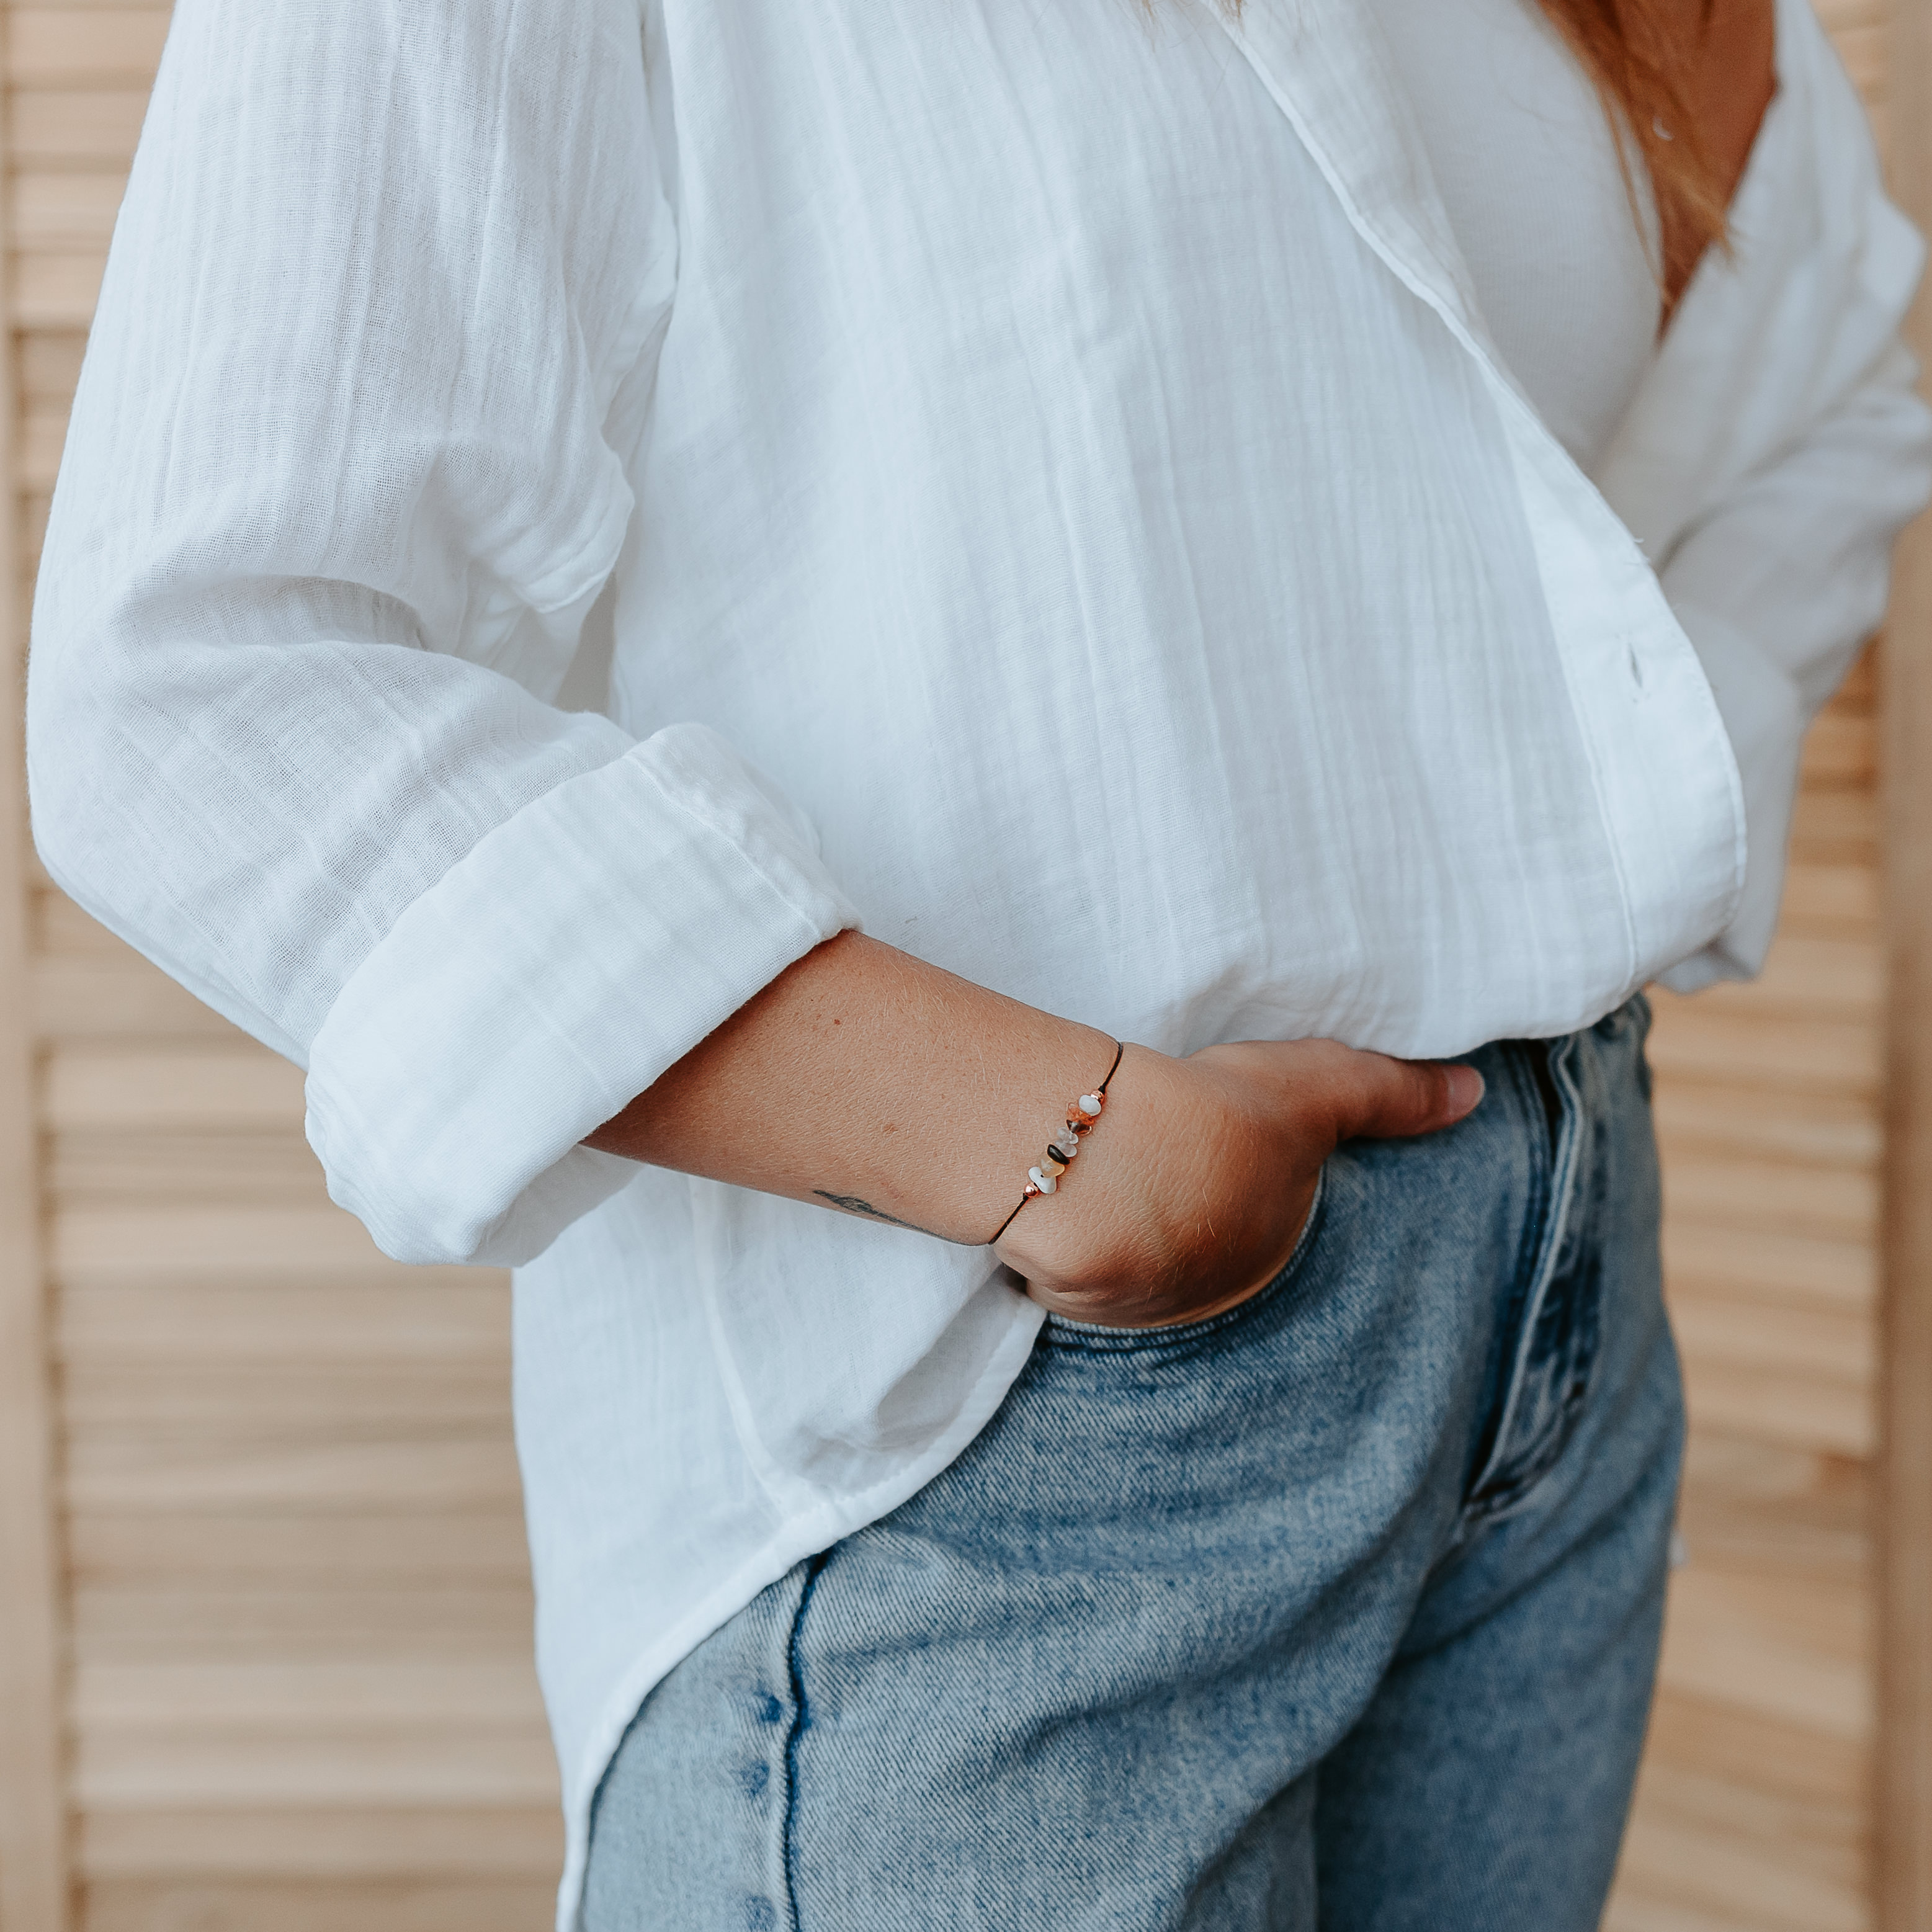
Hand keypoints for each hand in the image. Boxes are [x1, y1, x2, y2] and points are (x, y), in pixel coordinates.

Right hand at [996, 1038, 1483, 1328]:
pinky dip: (1076, 1236)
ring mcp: (1140, 1302)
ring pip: (1144, 1267)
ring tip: (1113, 1181)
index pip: (1275, 1227)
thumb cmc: (1220, 1126)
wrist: (1101, 1162)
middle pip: (1211, 1254)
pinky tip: (1066, 1200)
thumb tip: (1475, 1095)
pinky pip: (1080, 1268)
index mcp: (1278, 1249)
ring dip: (1133, 1233)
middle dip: (1197, 1220)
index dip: (1255, 1186)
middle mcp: (1216, 1293)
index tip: (1232, 1155)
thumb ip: (1394, 1092)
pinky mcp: (1069, 1295)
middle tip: (1173, 1167)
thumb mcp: (1322, 1088)